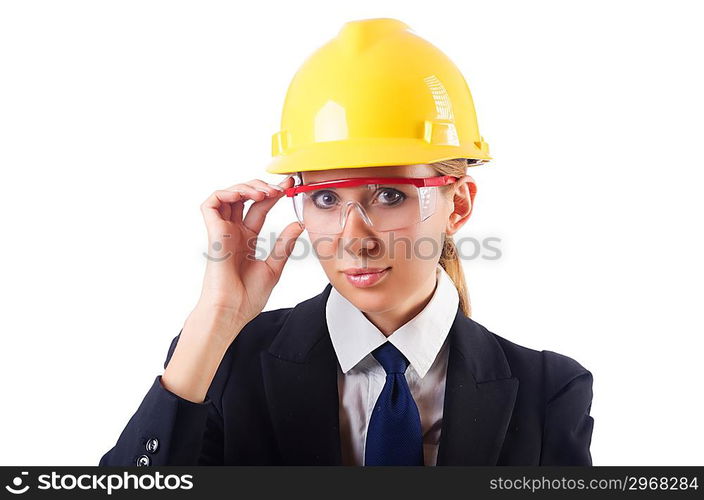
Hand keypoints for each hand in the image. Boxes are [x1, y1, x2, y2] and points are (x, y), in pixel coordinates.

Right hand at [196, 175, 303, 337]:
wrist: (232, 310)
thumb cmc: (247, 296)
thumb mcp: (274, 267)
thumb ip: (284, 244)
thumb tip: (298, 224)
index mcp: (246, 239)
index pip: (259, 208)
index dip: (273, 194)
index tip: (289, 186)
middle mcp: (233, 232)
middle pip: (244, 197)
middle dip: (262, 186)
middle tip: (280, 187)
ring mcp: (222, 231)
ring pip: (228, 195)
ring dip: (246, 187)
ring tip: (265, 192)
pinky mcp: (213, 232)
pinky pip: (212, 203)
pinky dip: (227, 193)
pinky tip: (246, 195)